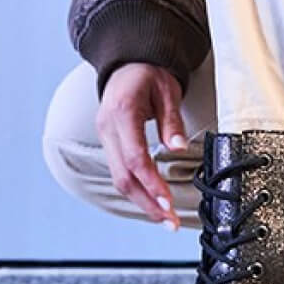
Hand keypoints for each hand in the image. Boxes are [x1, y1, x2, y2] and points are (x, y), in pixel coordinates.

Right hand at [96, 62, 187, 228]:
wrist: (128, 61)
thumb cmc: (149, 72)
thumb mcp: (167, 90)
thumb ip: (172, 121)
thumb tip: (178, 146)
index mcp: (122, 112)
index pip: (135, 158)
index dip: (151, 184)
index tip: (167, 203)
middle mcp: (108, 128)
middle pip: (124, 176)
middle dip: (147, 203)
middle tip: (170, 221)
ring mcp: (105, 136)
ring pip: (119, 178)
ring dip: (142, 201)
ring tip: (164, 218)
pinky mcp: (109, 142)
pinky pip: (119, 171)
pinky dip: (136, 189)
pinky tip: (151, 200)